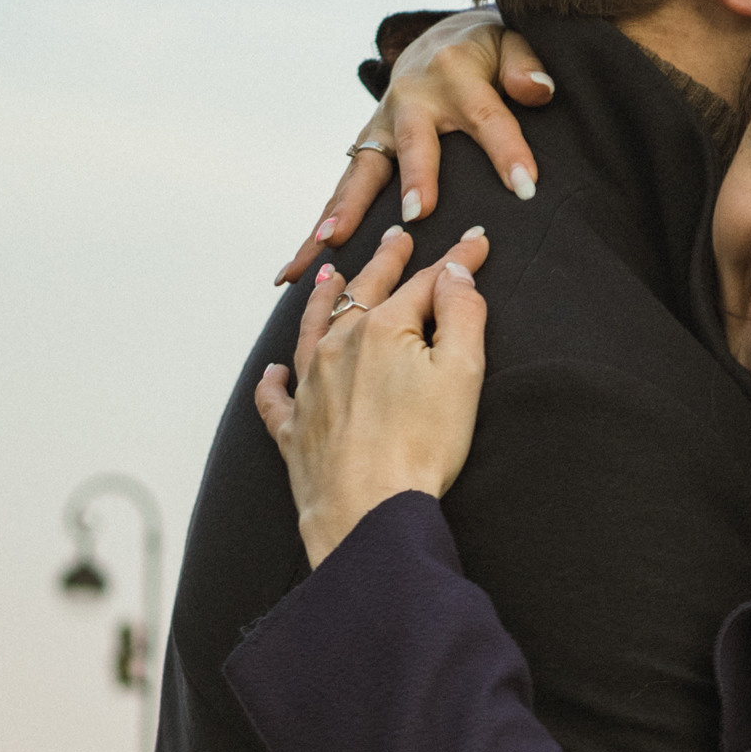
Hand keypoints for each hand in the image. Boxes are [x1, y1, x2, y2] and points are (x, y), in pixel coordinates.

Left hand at [256, 225, 493, 563]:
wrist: (367, 512)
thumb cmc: (421, 449)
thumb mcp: (462, 374)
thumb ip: (462, 315)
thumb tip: (454, 272)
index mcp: (383, 330)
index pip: (425, 282)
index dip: (455, 261)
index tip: (475, 243)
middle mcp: (338, 348)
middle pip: (364, 293)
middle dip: (385, 262)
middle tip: (396, 239)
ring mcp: (310, 389)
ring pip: (312, 328)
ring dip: (324, 299)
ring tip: (329, 277)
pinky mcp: (294, 431)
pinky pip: (276, 397)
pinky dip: (274, 381)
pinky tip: (275, 372)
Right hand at [275, 10, 554, 283]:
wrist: (440, 42)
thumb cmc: (487, 54)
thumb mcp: (512, 45)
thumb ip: (525, 66)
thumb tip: (537, 91)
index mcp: (455, 75)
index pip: (486, 115)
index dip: (507, 150)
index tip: (527, 187)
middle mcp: (411, 101)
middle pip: (414, 142)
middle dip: (416, 177)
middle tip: (418, 215)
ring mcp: (382, 127)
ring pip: (363, 171)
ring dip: (347, 208)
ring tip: (331, 243)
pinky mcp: (367, 149)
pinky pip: (343, 190)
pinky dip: (322, 224)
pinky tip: (299, 264)